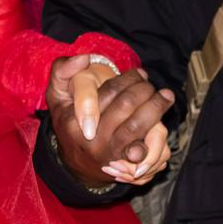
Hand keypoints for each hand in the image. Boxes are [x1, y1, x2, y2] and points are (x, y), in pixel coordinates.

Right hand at [45, 56, 173, 190]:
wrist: (79, 163)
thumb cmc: (69, 121)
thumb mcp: (56, 95)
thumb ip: (62, 70)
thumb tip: (84, 58)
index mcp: (73, 120)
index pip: (107, 92)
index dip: (129, 79)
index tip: (140, 73)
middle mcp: (91, 139)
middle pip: (125, 105)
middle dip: (144, 89)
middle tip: (151, 84)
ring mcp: (109, 154)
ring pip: (137, 125)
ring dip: (156, 106)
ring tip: (166, 96)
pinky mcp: (124, 165)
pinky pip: (146, 148)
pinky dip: (157, 136)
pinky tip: (161, 125)